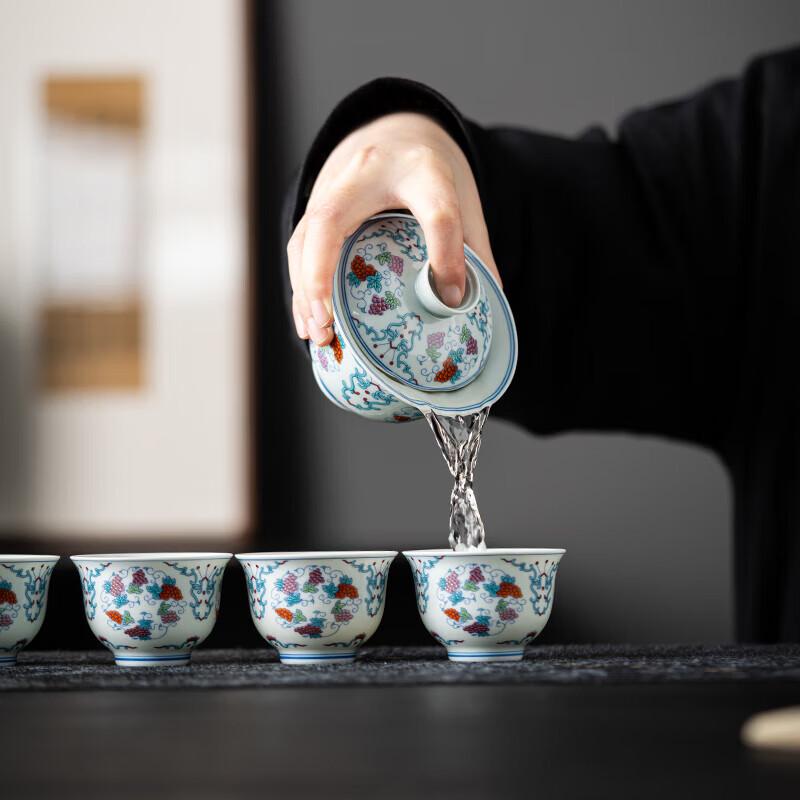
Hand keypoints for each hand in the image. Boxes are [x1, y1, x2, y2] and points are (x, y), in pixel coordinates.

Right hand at [287, 112, 499, 345]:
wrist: (396, 127)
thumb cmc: (429, 172)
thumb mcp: (462, 199)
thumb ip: (472, 249)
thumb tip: (476, 305)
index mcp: (422, 169)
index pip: (436, 209)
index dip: (446, 253)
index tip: (451, 296)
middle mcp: (367, 172)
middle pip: (331, 220)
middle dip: (320, 275)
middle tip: (327, 324)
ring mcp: (332, 185)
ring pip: (304, 238)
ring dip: (304, 291)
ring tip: (317, 335)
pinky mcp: (314, 203)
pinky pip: (299, 247)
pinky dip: (301, 287)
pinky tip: (308, 321)